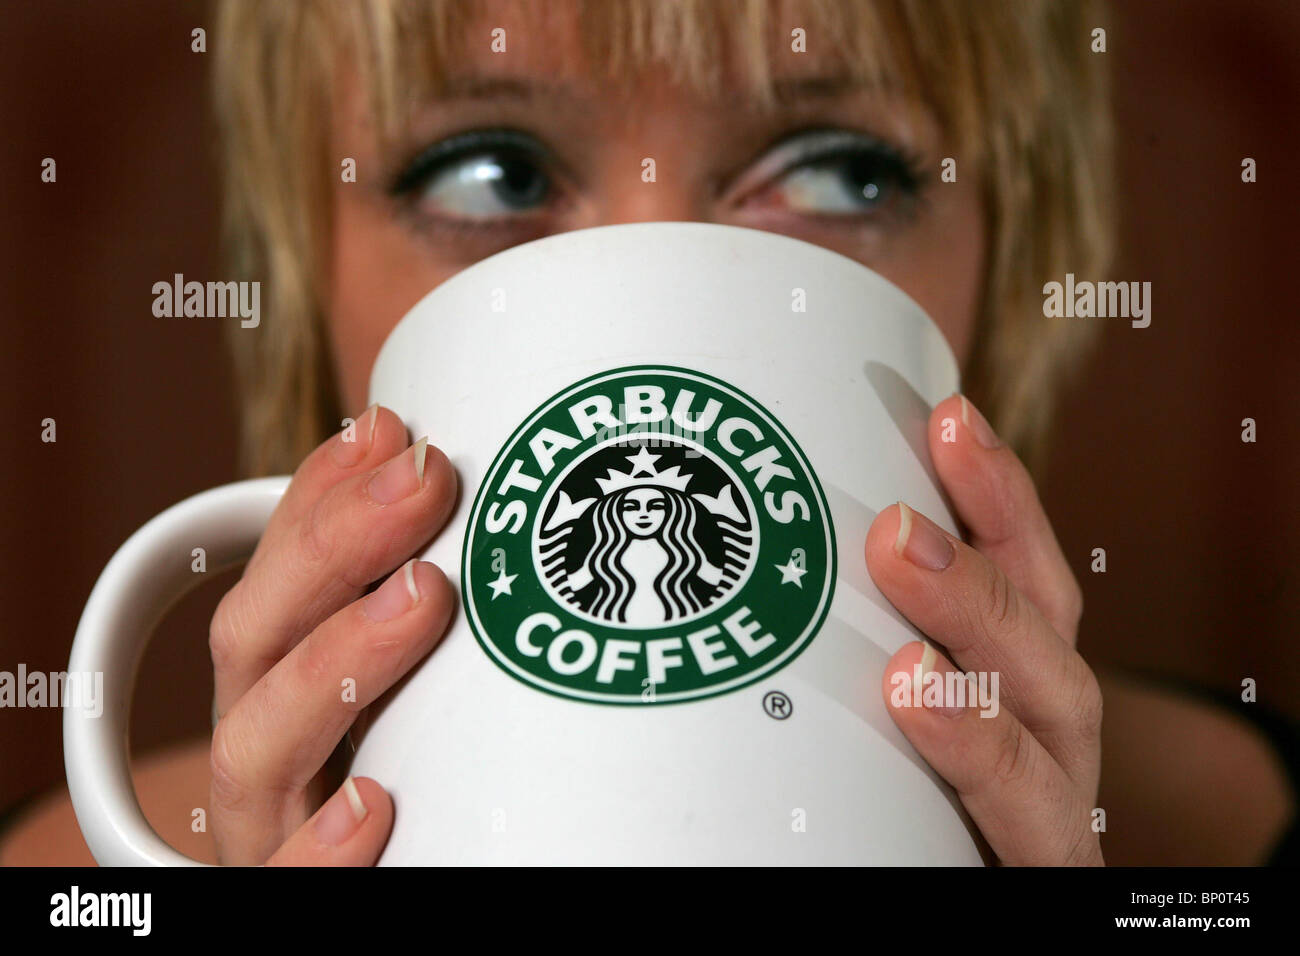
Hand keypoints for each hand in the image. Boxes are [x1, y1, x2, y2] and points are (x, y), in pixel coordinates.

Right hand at [207, 405, 457, 864]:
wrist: (400, 877)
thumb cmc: (408, 769)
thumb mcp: (408, 671)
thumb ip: (418, 592)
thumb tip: (457, 470)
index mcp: (277, 683)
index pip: (273, 579)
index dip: (319, 499)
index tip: (395, 432)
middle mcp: (260, 745)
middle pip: (253, 643)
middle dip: (333, 548)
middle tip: (424, 483)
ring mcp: (269, 829)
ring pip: (254, 749)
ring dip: (335, 663)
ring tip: (424, 598)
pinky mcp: (297, 891)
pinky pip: (288, 880)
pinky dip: (320, 848)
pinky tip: (374, 806)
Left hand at [867, 394, 1102, 865]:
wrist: (911, 905)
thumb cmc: (884, 805)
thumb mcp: (874, 698)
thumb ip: (849, 626)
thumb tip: (749, 530)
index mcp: (1020, 691)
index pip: (1028, 585)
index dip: (998, 502)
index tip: (947, 417)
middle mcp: (1050, 750)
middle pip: (1046, 658)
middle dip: (977, 587)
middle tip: (894, 530)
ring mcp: (1048, 826)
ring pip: (1046, 760)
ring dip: (978, 700)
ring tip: (906, 667)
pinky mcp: (1031, 880)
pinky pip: (1030, 843)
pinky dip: (986, 779)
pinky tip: (926, 723)